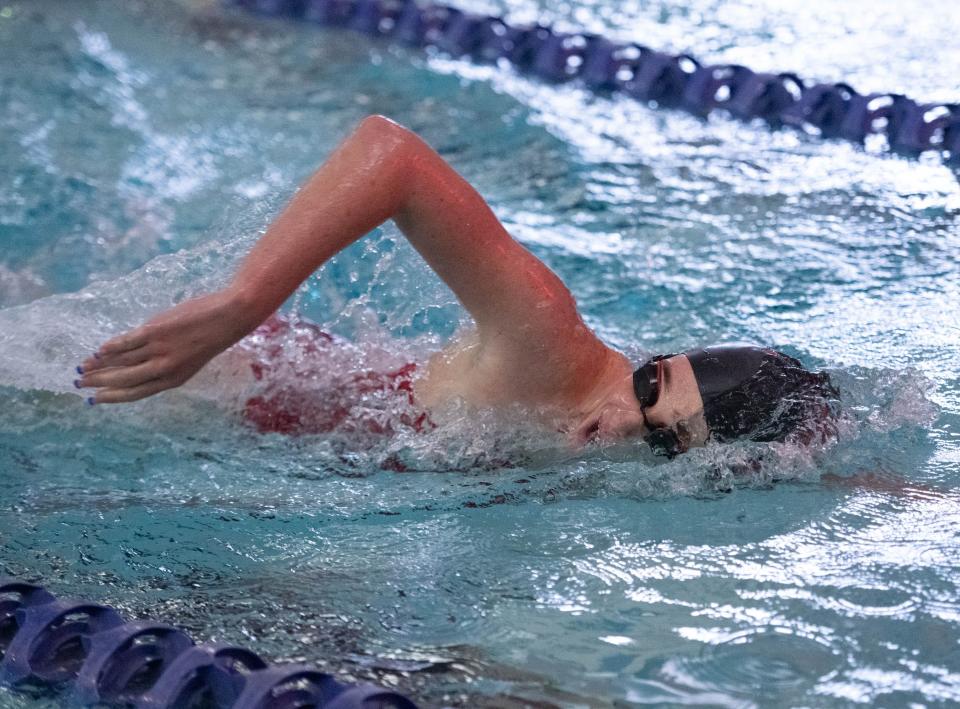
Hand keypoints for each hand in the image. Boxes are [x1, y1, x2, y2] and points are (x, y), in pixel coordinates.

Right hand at [76, 289, 258, 403]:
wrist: (229, 317)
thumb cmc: (210, 336)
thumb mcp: (189, 359)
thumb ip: (165, 364)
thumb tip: (133, 362)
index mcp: (174, 380)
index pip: (136, 393)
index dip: (112, 397)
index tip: (94, 400)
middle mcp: (165, 368)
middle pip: (123, 380)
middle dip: (98, 383)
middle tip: (80, 383)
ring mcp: (159, 350)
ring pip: (121, 362)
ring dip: (99, 365)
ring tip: (83, 366)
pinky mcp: (155, 331)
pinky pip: (126, 342)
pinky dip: (110, 347)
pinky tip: (98, 350)